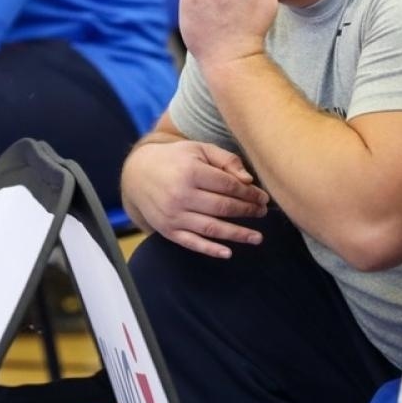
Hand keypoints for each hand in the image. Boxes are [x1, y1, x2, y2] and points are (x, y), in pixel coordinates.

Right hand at [122, 139, 269, 257]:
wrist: (138, 174)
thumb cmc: (176, 159)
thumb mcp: (199, 149)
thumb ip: (225, 160)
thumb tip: (248, 180)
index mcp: (191, 171)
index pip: (229, 186)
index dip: (250, 193)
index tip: (263, 197)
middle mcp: (181, 195)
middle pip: (223, 207)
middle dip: (247, 211)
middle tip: (263, 212)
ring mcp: (173, 215)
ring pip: (212, 228)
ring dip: (238, 234)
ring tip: (257, 237)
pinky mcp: (168, 230)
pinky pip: (192, 243)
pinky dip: (210, 250)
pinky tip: (228, 253)